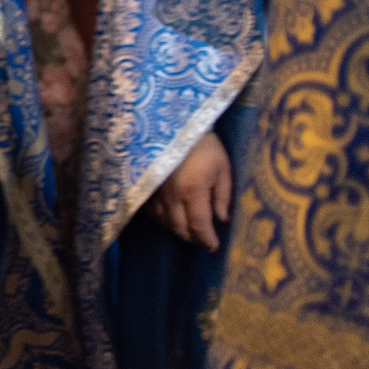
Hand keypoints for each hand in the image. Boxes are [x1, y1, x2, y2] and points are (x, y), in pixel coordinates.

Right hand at [153, 130, 231, 249]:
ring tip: (189, 228)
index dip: (207, 240)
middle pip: (179, 228)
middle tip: (203, 238)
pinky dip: (162, 218)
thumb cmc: (204, 144)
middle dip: (192, 237)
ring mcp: (155, 191)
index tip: (214, 246)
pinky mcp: (146, 184)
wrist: (174, 122)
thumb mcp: (223, 167)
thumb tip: (222, 219)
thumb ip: (223, 195)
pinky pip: (151, 210)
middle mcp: (171, 196)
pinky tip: (171, 215)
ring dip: (177, 229)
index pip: (199, 226)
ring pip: (163, 222)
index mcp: (193, 191)